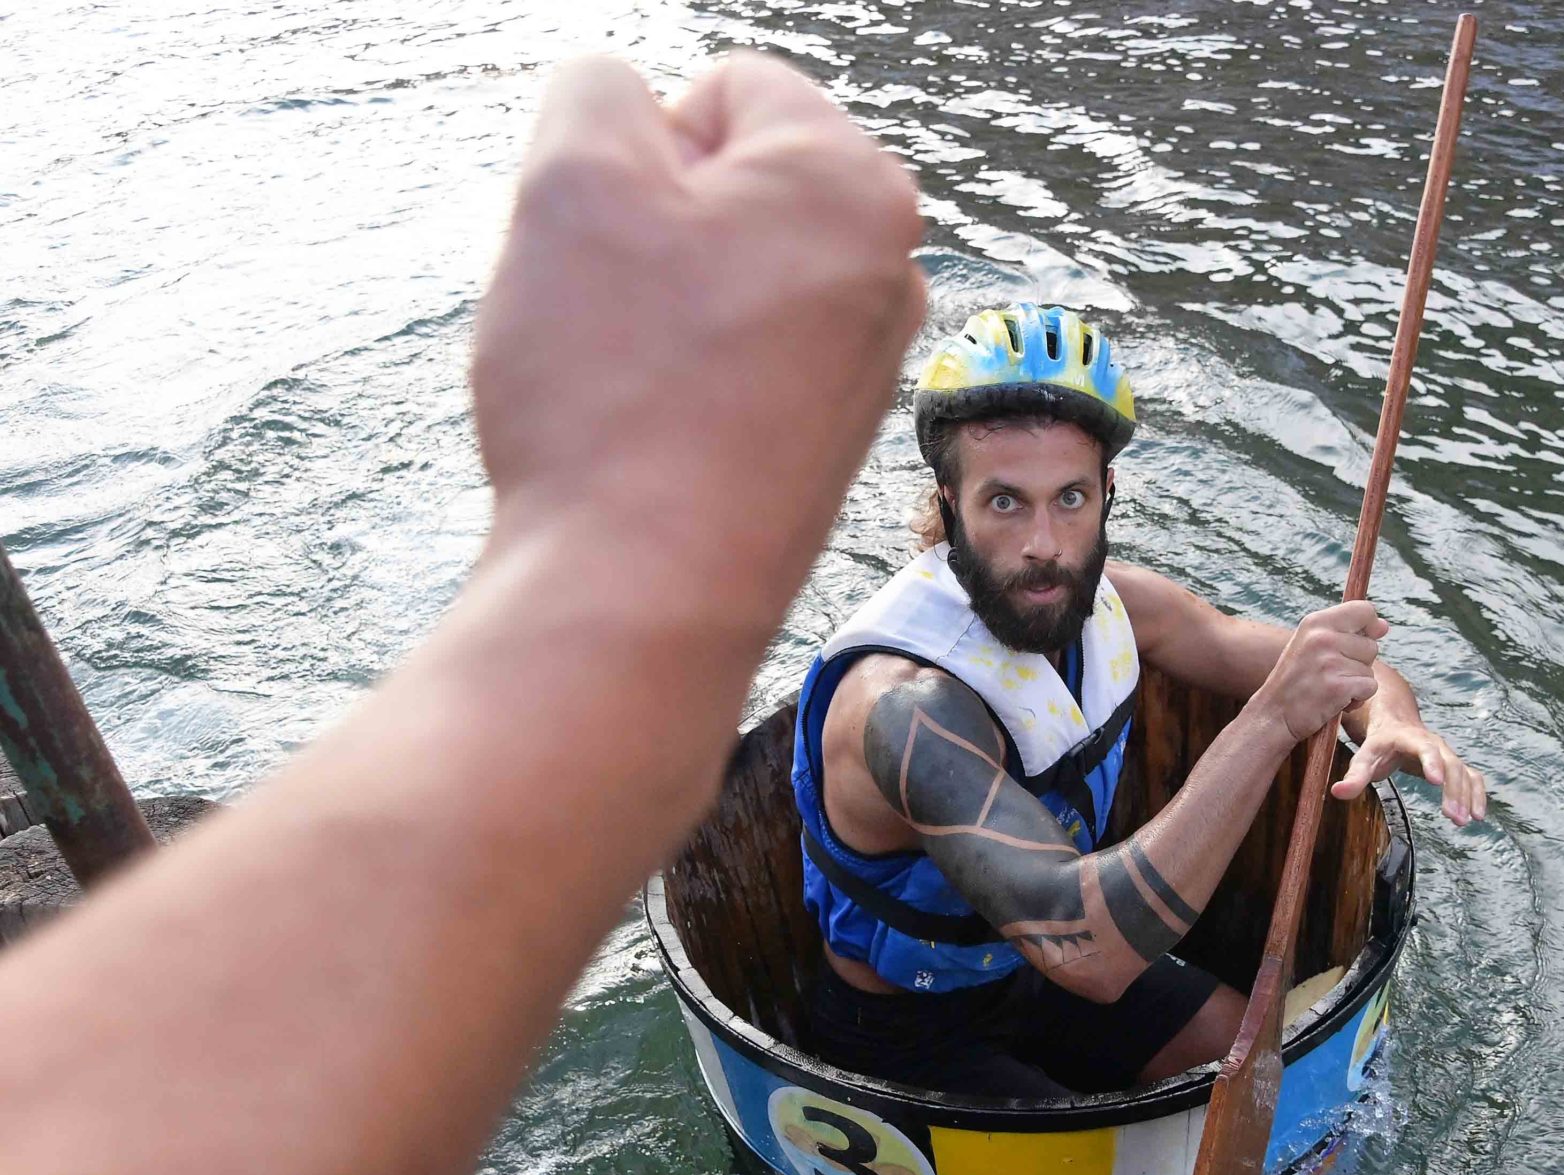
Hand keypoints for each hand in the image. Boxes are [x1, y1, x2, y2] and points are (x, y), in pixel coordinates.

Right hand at [471, 53, 925, 619]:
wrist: (645, 595)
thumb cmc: (614, 384)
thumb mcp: (571, 179)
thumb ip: (597, 93)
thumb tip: (632, 107)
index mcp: (859, 183)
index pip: (722, 90)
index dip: (637, 152)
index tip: (620, 244)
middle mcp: (893, 269)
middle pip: (731, 189)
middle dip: (655, 227)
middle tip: (616, 313)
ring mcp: (870, 362)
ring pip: (727, 278)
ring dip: (663, 304)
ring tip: (632, 381)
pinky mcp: (832, 438)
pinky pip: (740, 363)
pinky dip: (688, 378)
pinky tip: (654, 433)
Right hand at [1246, 600, 1388, 745]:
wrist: (1273, 714)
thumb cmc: (1295, 681)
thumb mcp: (1311, 645)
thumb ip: (1345, 632)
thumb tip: (1384, 626)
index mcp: (1315, 622)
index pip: (1363, 610)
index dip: (1370, 625)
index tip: (1364, 639)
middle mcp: (1322, 638)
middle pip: (1371, 645)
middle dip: (1359, 663)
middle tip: (1330, 674)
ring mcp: (1330, 662)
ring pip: (1370, 669)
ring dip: (1356, 683)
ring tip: (1330, 688)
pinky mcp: (1338, 687)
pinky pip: (1370, 687)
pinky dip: (1358, 699)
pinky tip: (1335, 702)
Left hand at [1331, 718, 1487, 825]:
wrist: (1395, 724)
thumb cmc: (1378, 745)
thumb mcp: (1364, 757)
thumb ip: (1353, 776)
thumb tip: (1337, 793)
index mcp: (1409, 738)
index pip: (1424, 747)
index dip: (1431, 762)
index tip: (1436, 781)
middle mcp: (1433, 743)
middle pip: (1449, 763)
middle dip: (1453, 790)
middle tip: (1453, 816)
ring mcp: (1446, 754)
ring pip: (1463, 772)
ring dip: (1467, 796)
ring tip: (1465, 821)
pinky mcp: (1455, 765)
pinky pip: (1473, 777)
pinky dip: (1477, 794)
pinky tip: (1478, 815)